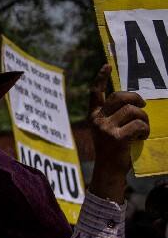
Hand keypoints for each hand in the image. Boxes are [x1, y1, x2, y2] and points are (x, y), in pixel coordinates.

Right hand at [89, 65, 148, 201]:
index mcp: (94, 117)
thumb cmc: (113, 150)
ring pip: (132, 111)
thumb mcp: (109, 131)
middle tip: (143, 106)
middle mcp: (97, 120)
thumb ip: (115, 117)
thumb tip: (135, 104)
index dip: (101, 78)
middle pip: (120, 97)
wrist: (108, 172)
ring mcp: (105, 129)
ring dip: (144, 118)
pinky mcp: (116, 138)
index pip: (95, 93)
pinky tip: (141, 137)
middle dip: (136, 98)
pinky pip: (138, 124)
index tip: (107, 66)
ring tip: (142, 129)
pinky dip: (144, 130)